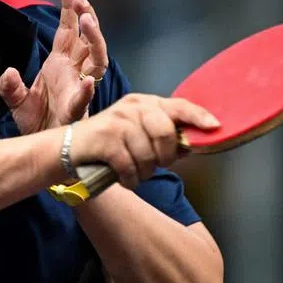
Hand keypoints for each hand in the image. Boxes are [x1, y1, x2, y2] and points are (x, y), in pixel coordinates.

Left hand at [0, 0, 107, 133]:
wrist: (40, 148)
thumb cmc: (35, 122)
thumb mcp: (16, 100)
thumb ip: (11, 85)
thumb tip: (10, 72)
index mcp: (61, 63)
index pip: (68, 29)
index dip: (70, 8)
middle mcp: (74, 71)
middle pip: (87, 39)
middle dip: (86, 17)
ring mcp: (79, 88)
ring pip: (96, 59)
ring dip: (94, 40)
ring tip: (86, 21)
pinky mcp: (78, 110)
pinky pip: (85, 98)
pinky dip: (87, 89)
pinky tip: (87, 81)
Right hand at [68, 94, 219, 187]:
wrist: (67, 150)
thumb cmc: (107, 145)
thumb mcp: (136, 133)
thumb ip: (163, 137)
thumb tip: (191, 145)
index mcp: (143, 103)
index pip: (179, 106)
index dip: (198, 117)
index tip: (215, 126)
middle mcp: (132, 107)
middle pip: (166, 133)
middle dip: (164, 157)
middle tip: (152, 164)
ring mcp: (118, 121)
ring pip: (148, 156)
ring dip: (143, 172)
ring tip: (131, 171)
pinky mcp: (106, 139)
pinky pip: (131, 167)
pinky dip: (129, 179)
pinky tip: (122, 177)